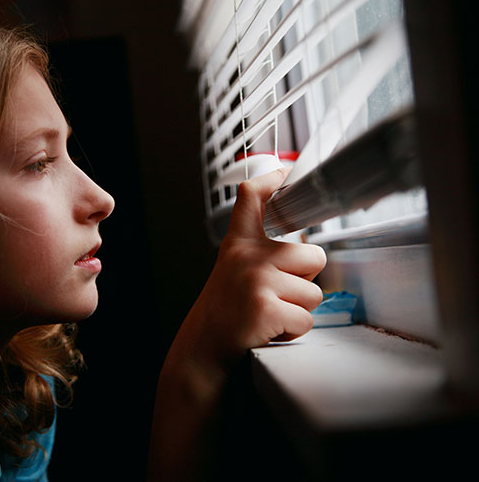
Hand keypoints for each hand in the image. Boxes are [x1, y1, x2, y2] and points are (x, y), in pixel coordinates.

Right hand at [177, 168, 326, 369]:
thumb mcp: (233, 269)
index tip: (282, 171)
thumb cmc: (226, 309)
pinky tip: (268, 329)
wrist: (203, 348)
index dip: (270, 182)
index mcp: (239, 244)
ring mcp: (256, 281)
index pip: (252, 200)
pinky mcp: (266, 308)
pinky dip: (292, 331)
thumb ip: (261, 252)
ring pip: (315, 293)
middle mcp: (247, 256)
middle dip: (304, 281)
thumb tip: (302, 248)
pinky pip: (306, 320)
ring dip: (298, 310)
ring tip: (269, 313)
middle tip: (274, 294)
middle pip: (314, 256)